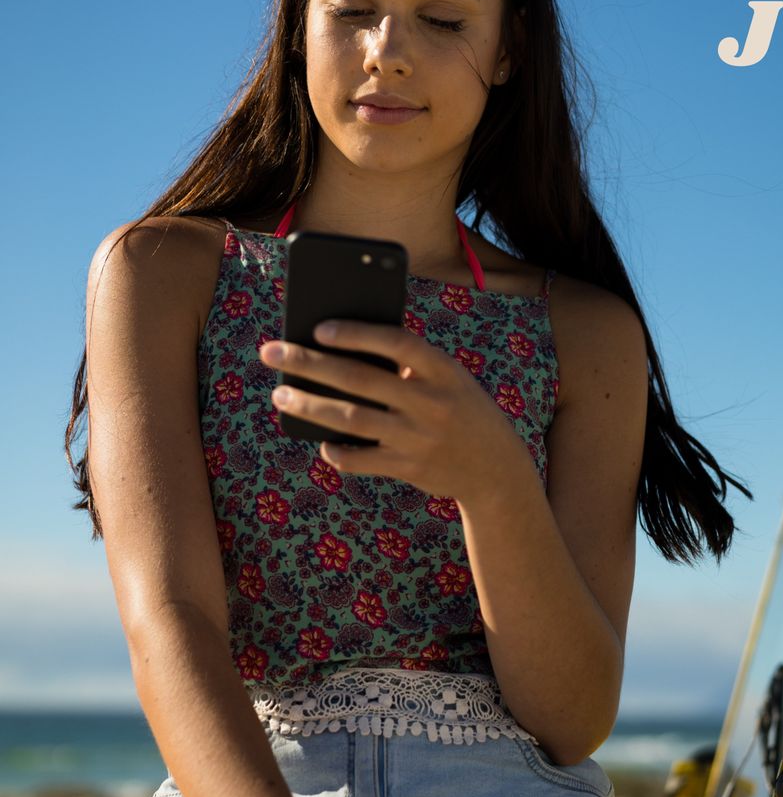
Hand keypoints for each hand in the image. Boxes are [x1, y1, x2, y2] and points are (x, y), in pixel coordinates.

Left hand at [258, 321, 538, 504]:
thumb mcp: (449, 380)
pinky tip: (322, 441)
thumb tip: (341, 352)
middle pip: (359, 379)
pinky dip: (337, 450)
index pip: (396, 342)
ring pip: (351, 419)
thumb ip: (409, 366)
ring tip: (280, 396)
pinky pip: (360, 458)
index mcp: (444, 370)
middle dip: (310, 364)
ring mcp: (418, 436)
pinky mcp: (409, 467)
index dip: (358, 334)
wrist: (496, 468)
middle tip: (272, 352)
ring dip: (309, 406)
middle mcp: (431, 402)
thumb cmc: (461, 409)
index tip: (319, 328)